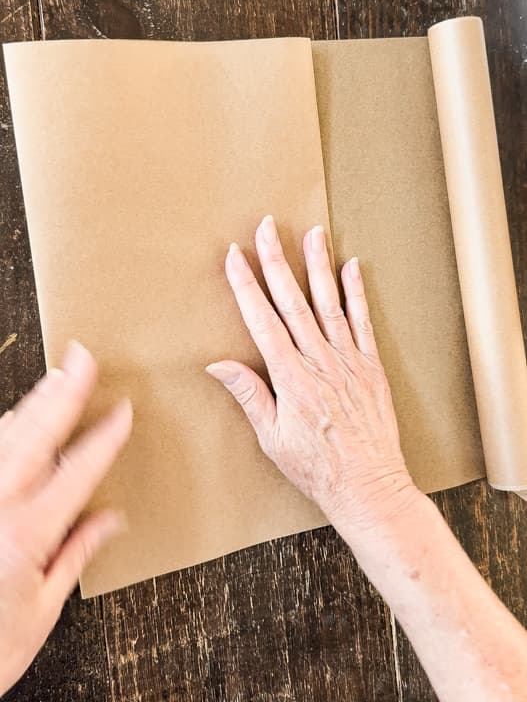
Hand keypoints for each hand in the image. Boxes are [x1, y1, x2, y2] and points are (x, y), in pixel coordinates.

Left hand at [0, 341, 131, 694]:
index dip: (104, 437)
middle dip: (64, 394)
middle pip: (37, 437)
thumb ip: (74, 556)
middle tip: (81, 359)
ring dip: (33, 405)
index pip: (77, 471)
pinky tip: (13, 418)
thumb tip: (109, 520)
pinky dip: (4, 431)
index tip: (123, 410)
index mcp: (26, 534)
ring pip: (6, 438)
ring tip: (55, 379)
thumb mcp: (41, 611)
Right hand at [207, 216, 417, 539]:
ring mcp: (348, 360)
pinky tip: (351, 267)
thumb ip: (249, 394)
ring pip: (329, 303)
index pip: (261, 320)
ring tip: (312, 233)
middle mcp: (318, 362)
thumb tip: (218, 364)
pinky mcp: (371, 366)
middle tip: (267, 227)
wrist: (368, 485)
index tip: (235, 256)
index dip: (246, 284)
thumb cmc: (315, 466)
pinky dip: (357, 293)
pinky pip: (363, 322)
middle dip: (277, 260)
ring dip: (318, 265)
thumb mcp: (272, 438)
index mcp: (289, 378)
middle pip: (292, 301)